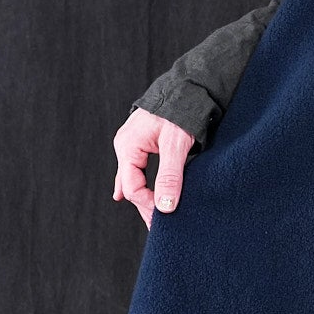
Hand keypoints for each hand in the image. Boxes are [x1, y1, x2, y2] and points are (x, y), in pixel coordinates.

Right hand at [112, 108, 195, 229]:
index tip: (166, 217)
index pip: (133, 188)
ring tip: (150, 217)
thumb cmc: (181, 111)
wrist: (187, 85)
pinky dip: (139, 183)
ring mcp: (132, 143)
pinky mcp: (142, 141)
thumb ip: (170, 177)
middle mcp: (125, 145)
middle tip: (158, 228)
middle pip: (131, 185)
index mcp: (128, 146)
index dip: (148, 205)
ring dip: (144, 196)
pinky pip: (136, 168)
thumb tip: (165, 208)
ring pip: (134, 178)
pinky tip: (128, 194)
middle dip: (145, 206)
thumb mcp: (177, 145)